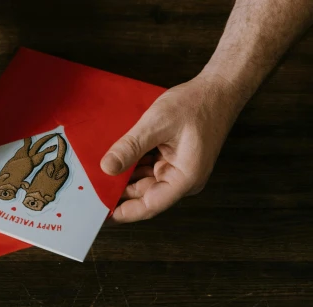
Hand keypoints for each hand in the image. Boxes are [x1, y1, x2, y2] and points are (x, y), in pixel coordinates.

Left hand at [101, 73, 245, 222]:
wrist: (219, 90)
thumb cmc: (197, 104)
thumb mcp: (157, 123)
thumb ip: (131, 146)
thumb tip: (107, 167)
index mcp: (186, 178)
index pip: (151, 205)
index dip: (125, 211)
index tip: (102, 211)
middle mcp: (184, 180)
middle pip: (146, 195)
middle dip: (121, 191)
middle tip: (93, 185)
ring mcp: (180, 171)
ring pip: (146, 181)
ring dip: (126, 176)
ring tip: (102, 168)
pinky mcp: (175, 161)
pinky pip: (150, 169)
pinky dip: (135, 164)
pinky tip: (120, 156)